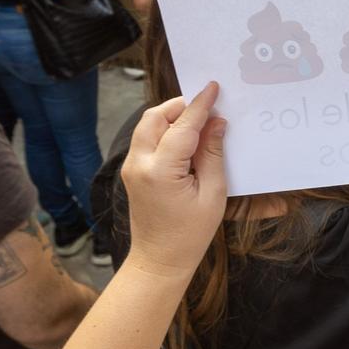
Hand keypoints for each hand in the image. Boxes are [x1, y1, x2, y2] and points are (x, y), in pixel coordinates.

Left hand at [121, 81, 227, 278]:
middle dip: (180, 107)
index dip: (200, 105)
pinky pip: (146, 139)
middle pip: (155, 117)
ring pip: (147, 125)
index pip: (182, 126)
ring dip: (171, 117)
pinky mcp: (132, 171)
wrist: (159, 260)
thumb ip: (213, 154)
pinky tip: (185, 138)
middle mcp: (139, 164)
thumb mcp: (213, 194)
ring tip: (197, 121)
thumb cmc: (190, 234)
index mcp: (161, 171)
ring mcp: (131, 167)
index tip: (213, 88)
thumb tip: (217, 123)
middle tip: (206, 108)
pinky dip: (164, 130)